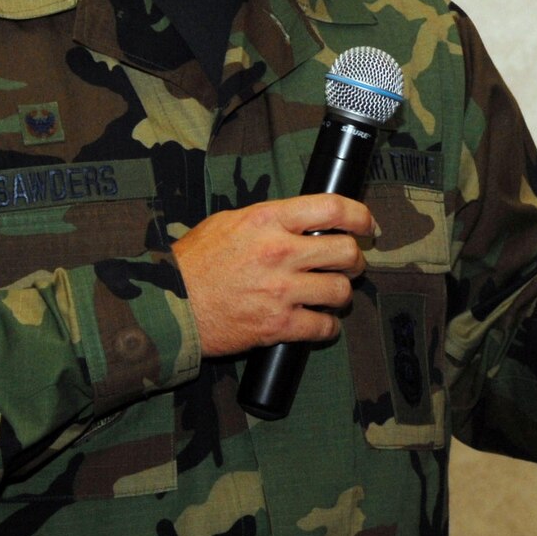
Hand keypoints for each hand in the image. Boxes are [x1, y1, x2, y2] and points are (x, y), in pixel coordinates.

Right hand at [172, 194, 376, 356]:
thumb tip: (304, 221)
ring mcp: (280, 290)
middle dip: (355, 259)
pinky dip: (327, 327)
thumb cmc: (194, 264)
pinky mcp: (277, 324)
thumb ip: (269, 220)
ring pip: (340, 290)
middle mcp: (278, 252)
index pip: (331, 208)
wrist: (169, 307)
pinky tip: (320, 323)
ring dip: (342, 294)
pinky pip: (323, 327)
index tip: (368, 225)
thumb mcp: (228, 223)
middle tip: (350, 264)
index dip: (360, 215)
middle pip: (345, 250)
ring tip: (332, 294)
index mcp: (266, 220)